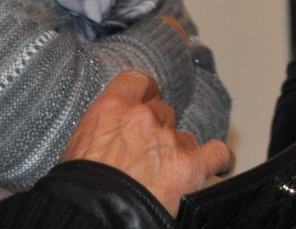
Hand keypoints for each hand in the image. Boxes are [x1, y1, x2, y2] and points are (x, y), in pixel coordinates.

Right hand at [60, 70, 233, 212]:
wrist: (91, 217)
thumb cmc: (78, 190)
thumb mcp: (75, 150)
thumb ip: (100, 132)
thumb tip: (106, 140)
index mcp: (111, 109)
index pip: (137, 81)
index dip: (144, 93)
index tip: (145, 101)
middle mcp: (143, 118)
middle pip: (162, 111)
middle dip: (157, 130)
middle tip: (146, 154)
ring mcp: (169, 140)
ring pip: (184, 137)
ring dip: (178, 151)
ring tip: (165, 175)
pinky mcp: (189, 166)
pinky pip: (217, 153)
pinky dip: (220, 160)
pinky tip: (220, 166)